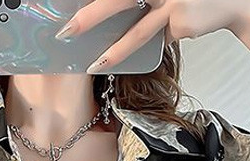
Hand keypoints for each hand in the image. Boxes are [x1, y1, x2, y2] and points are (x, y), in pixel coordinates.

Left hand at [55, 0, 249, 71]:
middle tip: (68, 30)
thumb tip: (112, 10)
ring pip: (138, 32)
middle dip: (91, 17)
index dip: (95, 5)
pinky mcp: (181, 24)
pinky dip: (161, 36)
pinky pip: (160, 37)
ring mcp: (172, 4)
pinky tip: (178, 25)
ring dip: (116, 52)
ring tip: (96, 65)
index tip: (71, 7)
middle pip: (119, 1)